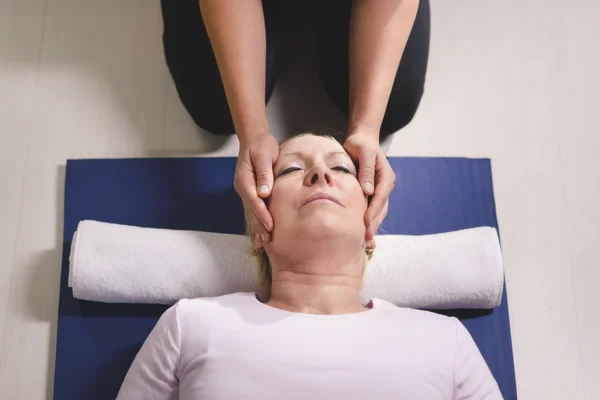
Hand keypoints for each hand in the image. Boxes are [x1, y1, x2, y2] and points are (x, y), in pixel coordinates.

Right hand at [234, 133, 279, 249]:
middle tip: (268, 241)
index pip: (253, 200)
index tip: (270, 225)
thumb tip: (264, 192)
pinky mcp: (251, 193)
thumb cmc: (261, 145)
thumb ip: (264, 173)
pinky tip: (260, 235)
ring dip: (257, 229)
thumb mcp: (264, 155)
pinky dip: (257, 223)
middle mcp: (242, 187)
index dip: (261, 214)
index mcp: (244, 179)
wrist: (254, 139)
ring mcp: (245, 191)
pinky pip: (253, 210)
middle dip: (259, 226)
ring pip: (251, 213)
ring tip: (263, 245)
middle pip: (251, 210)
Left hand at [344, 133, 395, 247]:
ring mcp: (379, 190)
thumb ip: (366, 170)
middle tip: (366, 241)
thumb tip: (367, 190)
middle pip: (380, 208)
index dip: (373, 211)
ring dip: (372, 227)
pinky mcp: (371, 193)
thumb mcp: (364, 152)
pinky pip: (371, 209)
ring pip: (378, 212)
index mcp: (385, 176)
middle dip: (374, 225)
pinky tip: (362, 234)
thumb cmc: (361, 144)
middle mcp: (385, 185)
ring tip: (366, 244)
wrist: (361, 139)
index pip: (380, 197)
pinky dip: (368, 221)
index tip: (365, 224)